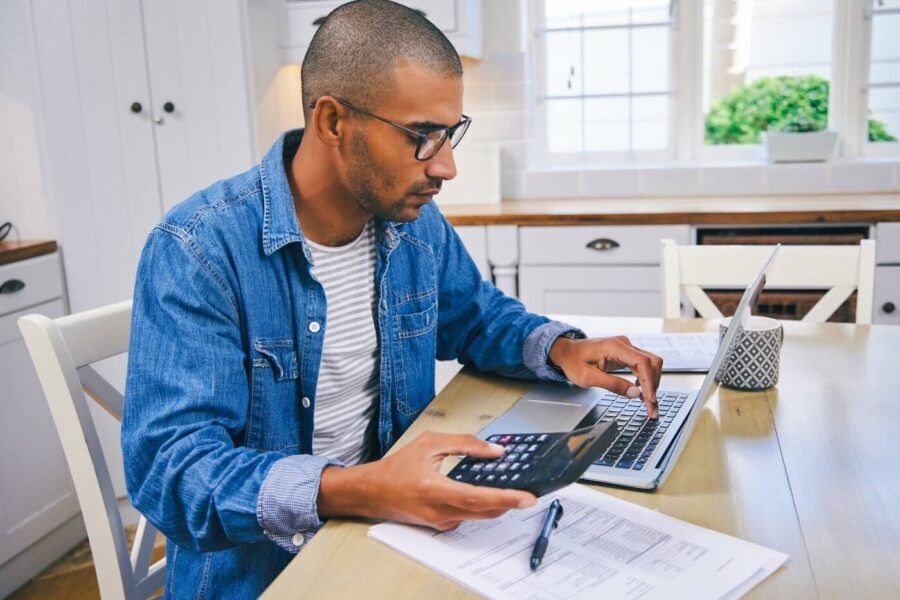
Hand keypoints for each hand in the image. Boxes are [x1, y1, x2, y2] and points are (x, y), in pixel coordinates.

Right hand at [317, 431, 536, 530]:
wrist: (373, 492)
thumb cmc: (397, 467)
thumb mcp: (430, 443)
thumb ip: (464, 445)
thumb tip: (495, 451)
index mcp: (434, 489)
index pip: (476, 497)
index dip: (505, 498)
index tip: (526, 497)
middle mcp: (438, 511)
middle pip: (484, 511)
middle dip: (510, 503)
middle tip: (529, 495)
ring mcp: (440, 521)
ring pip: (478, 515)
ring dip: (497, 504)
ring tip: (514, 491)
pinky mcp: (441, 525)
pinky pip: (468, 516)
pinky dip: (481, 505)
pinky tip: (487, 494)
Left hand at [548, 335, 662, 417]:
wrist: (567, 352)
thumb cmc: (573, 361)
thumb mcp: (588, 378)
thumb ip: (612, 384)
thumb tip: (635, 393)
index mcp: (614, 347)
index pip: (642, 362)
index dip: (650, 381)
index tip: (650, 398)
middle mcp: (624, 344)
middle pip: (651, 362)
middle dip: (654, 385)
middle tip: (652, 407)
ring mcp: (626, 348)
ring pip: (650, 365)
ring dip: (652, 385)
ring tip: (650, 406)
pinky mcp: (626, 355)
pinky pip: (643, 367)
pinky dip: (646, 381)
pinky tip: (643, 394)